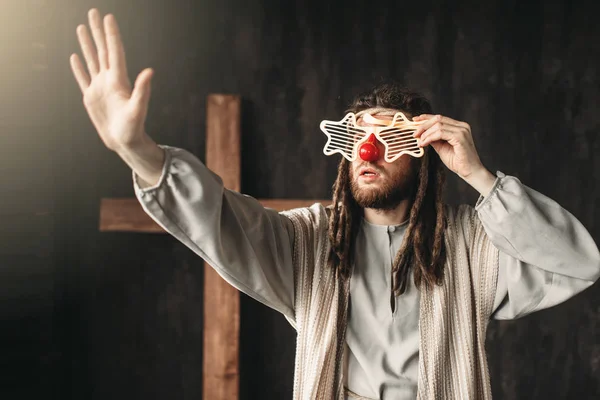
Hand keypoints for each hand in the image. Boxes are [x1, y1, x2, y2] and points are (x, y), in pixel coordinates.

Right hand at [70, 9, 152, 151]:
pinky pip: (83, 78)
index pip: (114, 51)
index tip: (108, 17)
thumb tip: (150, 71)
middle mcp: (109, 80)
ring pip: (92, 60)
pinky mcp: (91, 98)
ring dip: (87, 44)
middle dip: (97, 31)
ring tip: (82, 27)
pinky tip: (75, 56)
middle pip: (102, 50)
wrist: (125, 142)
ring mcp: (99, 88)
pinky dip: (78, 67)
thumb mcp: (138, 109)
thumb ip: (143, 90)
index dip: (111, 34)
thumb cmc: (134, 128)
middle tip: (93, 12)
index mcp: (119, 80)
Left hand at [412, 114, 484, 178]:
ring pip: (438, 125)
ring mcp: (462, 131)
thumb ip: (434, 139)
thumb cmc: (457, 161)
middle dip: (423, 126)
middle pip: (438, 119)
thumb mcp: (442, 147)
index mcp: (458, 127)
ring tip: (420, 142)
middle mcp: (462, 126)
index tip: (415, 120)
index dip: (426, 117)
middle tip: (415, 134)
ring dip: (426, 134)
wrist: (470, 172)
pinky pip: (440, 133)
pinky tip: (424, 143)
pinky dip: (430, 137)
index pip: (440, 118)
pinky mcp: (460, 137)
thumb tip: (422, 134)